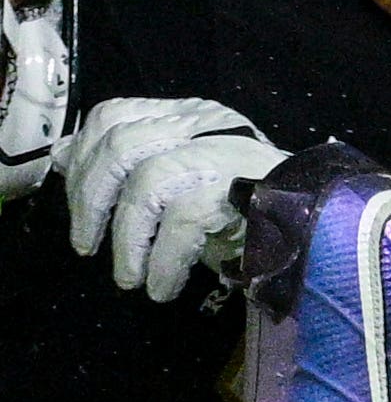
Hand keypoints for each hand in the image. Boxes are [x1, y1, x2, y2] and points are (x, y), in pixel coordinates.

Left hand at [62, 95, 281, 305]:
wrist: (316, 222)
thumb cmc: (243, 205)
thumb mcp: (178, 177)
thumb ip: (127, 164)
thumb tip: (63, 157)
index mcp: (188, 117)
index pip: (115, 115)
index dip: (83, 158)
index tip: (78, 202)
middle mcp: (203, 126)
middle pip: (121, 144)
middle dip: (88, 202)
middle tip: (86, 247)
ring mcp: (223, 153)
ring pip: (145, 181)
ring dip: (126, 239)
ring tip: (129, 277)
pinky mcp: (238, 188)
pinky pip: (181, 225)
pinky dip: (162, 263)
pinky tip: (162, 286)